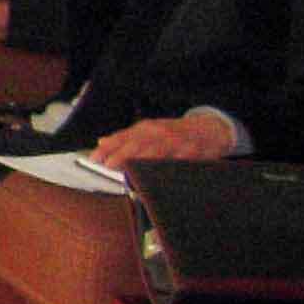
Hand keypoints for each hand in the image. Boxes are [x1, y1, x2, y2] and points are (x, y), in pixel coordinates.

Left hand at [90, 111, 240, 170]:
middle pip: (138, 144)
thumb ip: (125, 138)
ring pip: (157, 152)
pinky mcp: (192, 152)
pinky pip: (178, 161)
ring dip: (142, 162)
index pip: (123, 137)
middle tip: (108, 165)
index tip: (94, 158)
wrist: (209, 129)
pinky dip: (168, 167)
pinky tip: (158, 175)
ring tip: (129, 172)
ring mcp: (176, 142)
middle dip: (122, 155)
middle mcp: (159, 133)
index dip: (108, 148)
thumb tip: (101, 142)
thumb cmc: (173, 133)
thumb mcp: (148, 130)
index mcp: (146, 128)